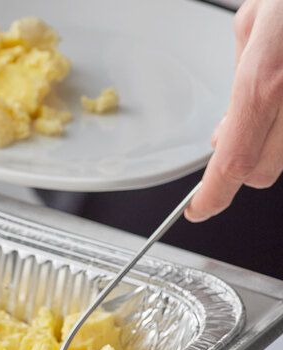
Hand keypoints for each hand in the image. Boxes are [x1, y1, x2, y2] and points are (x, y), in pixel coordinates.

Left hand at [186, 0, 282, 221]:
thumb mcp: (256, 21)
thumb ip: (240, 85)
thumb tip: (225, 131)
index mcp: (268, 81)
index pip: (233, 163)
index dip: (212, 195)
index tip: (199, 208)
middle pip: (260, 172)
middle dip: (240, 167)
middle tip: (232, 139)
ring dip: (270, 146)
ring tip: (269, 102)